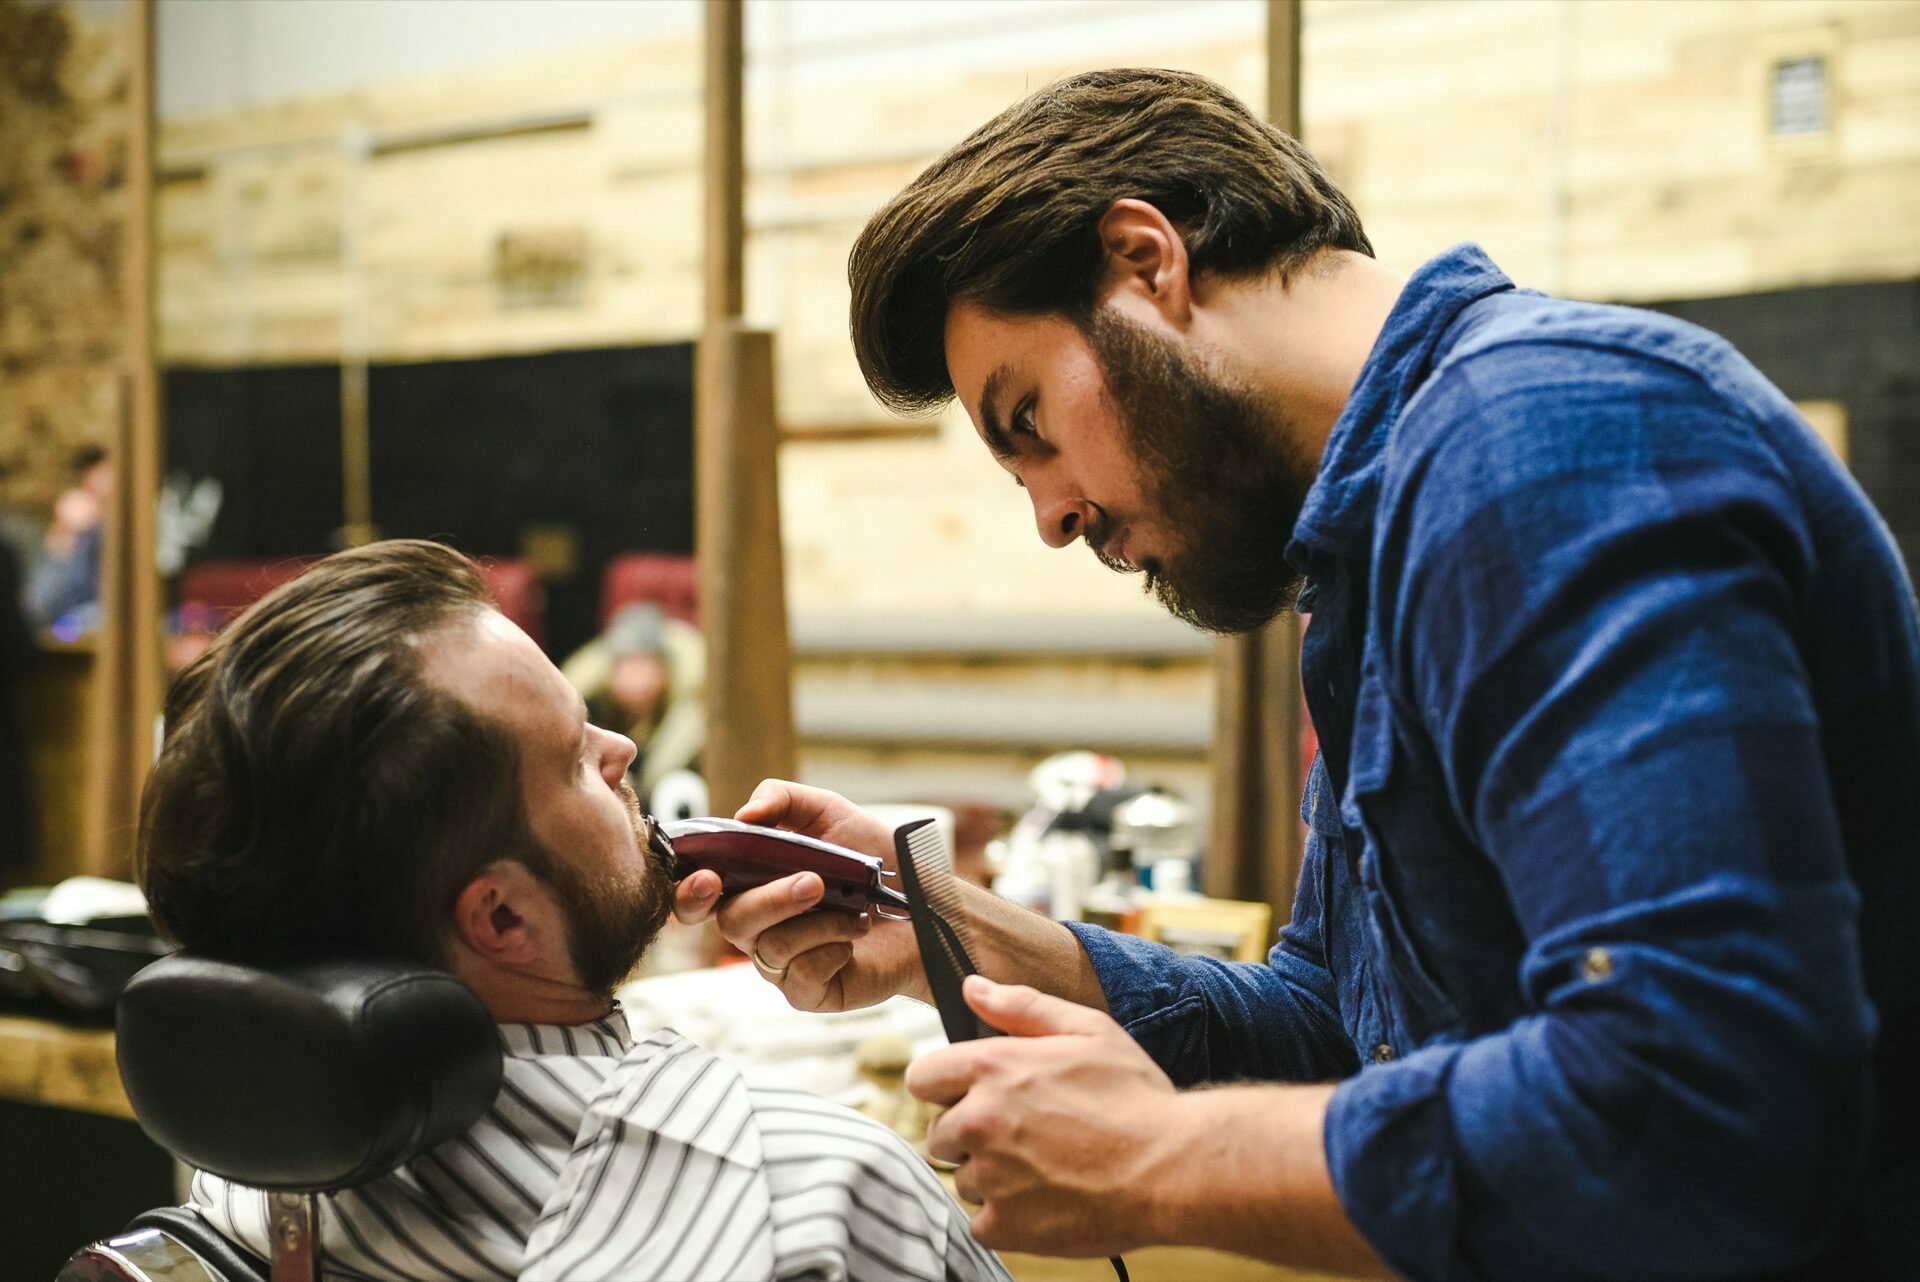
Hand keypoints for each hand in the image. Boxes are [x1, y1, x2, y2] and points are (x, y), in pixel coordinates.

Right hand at [671, 779, 929, 1010]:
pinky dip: (831, 951)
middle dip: (772, 899)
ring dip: (820, 922)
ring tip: (857, 910)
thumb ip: (781, 799)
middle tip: (815, 882)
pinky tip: (853, 940)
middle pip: (732, 922)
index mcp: (749, 884)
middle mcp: (757, 925)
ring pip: (770, 948)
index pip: (698, 896)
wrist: (923, 903)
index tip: (708, 879)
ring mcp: (779, 962)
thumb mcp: (828, 813)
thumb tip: (744, 814)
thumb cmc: (870, 859)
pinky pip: (800, 976)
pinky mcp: (807, 991)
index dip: (690, 893)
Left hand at [907, 975, 1184, 1256]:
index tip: (974, 1095)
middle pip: (940, 1133)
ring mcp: (989, 1177)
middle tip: (1024, 1134)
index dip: (946, 1086)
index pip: (921, 1078)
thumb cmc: (1136, 1096)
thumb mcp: (1086, 1030)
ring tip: (1045, 1167)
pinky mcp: (1004, 1225)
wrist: (1173, 1168)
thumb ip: (1021, 1006)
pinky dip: (1007, 1217)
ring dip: (992, 1177)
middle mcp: (979, 1120)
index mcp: (992, 1067)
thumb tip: (972, 987)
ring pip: (964, 1179)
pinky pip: (982, 1222)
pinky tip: (1046, 1200)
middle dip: (972, 1133)